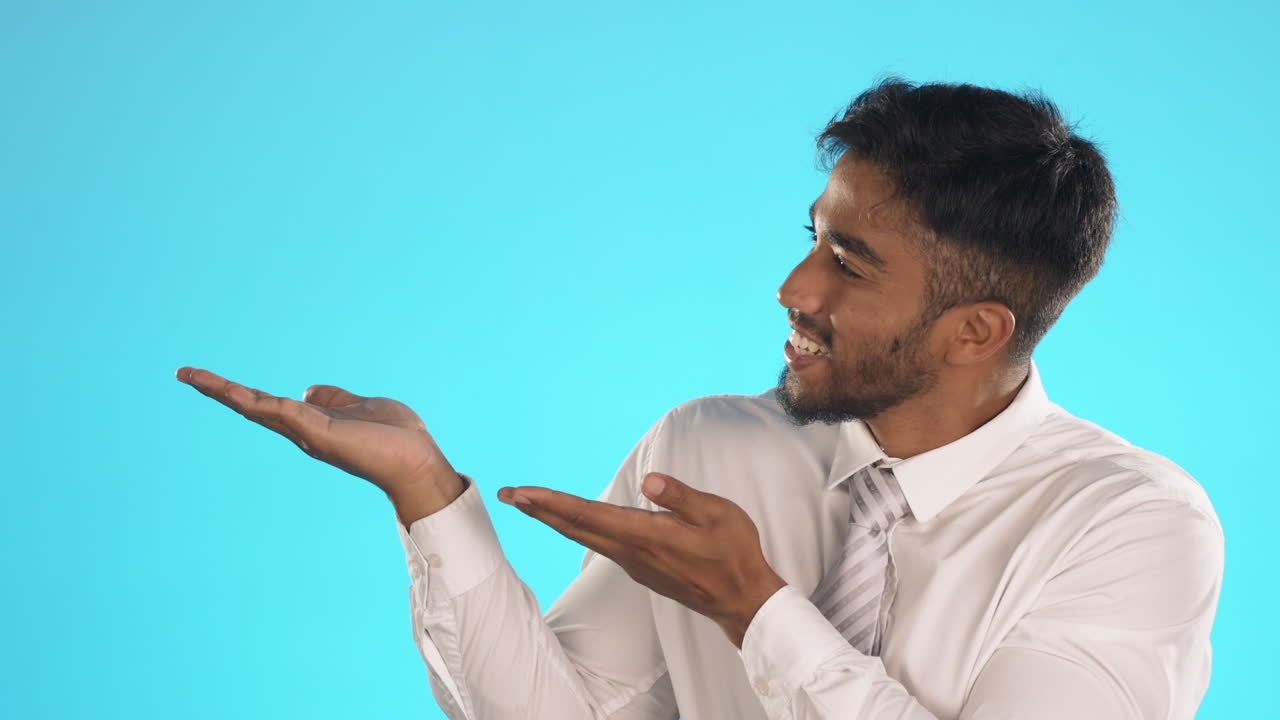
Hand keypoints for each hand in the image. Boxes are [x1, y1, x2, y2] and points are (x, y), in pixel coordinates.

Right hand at [174, 366, 457, 496]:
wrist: (418, 462)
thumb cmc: (397, 438)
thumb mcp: (362, 407)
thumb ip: (336, 399)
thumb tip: (310, 390)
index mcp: (312, 424)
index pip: (268, 405)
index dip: (240, 392)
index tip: (210, 380)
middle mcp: (302, 432)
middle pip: (252, 407)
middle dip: (219, 390)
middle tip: (185, 374)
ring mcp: (307, 433)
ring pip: (256, 407)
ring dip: (223, 391)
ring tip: (191, 376)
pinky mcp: (317, 432)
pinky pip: (279, 410)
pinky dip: (253, 400)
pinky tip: (229, 390)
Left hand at [498, 473, 786, 647]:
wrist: (742, 600)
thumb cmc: (734, 554)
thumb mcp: (718, 515)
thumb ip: (681, 497)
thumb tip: (649, 480)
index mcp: (647, 535)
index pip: (588, 515)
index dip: (552, 503)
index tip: (522, 493)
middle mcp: (632, 551)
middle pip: (575, 527)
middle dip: (539, 510)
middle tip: (508, 494)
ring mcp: (634, 562)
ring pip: (585, 536)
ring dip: (554, 519)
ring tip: (530, 503)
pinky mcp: (641, 567)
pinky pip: (600, 543)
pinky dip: (577, 527)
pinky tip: (572, 520)